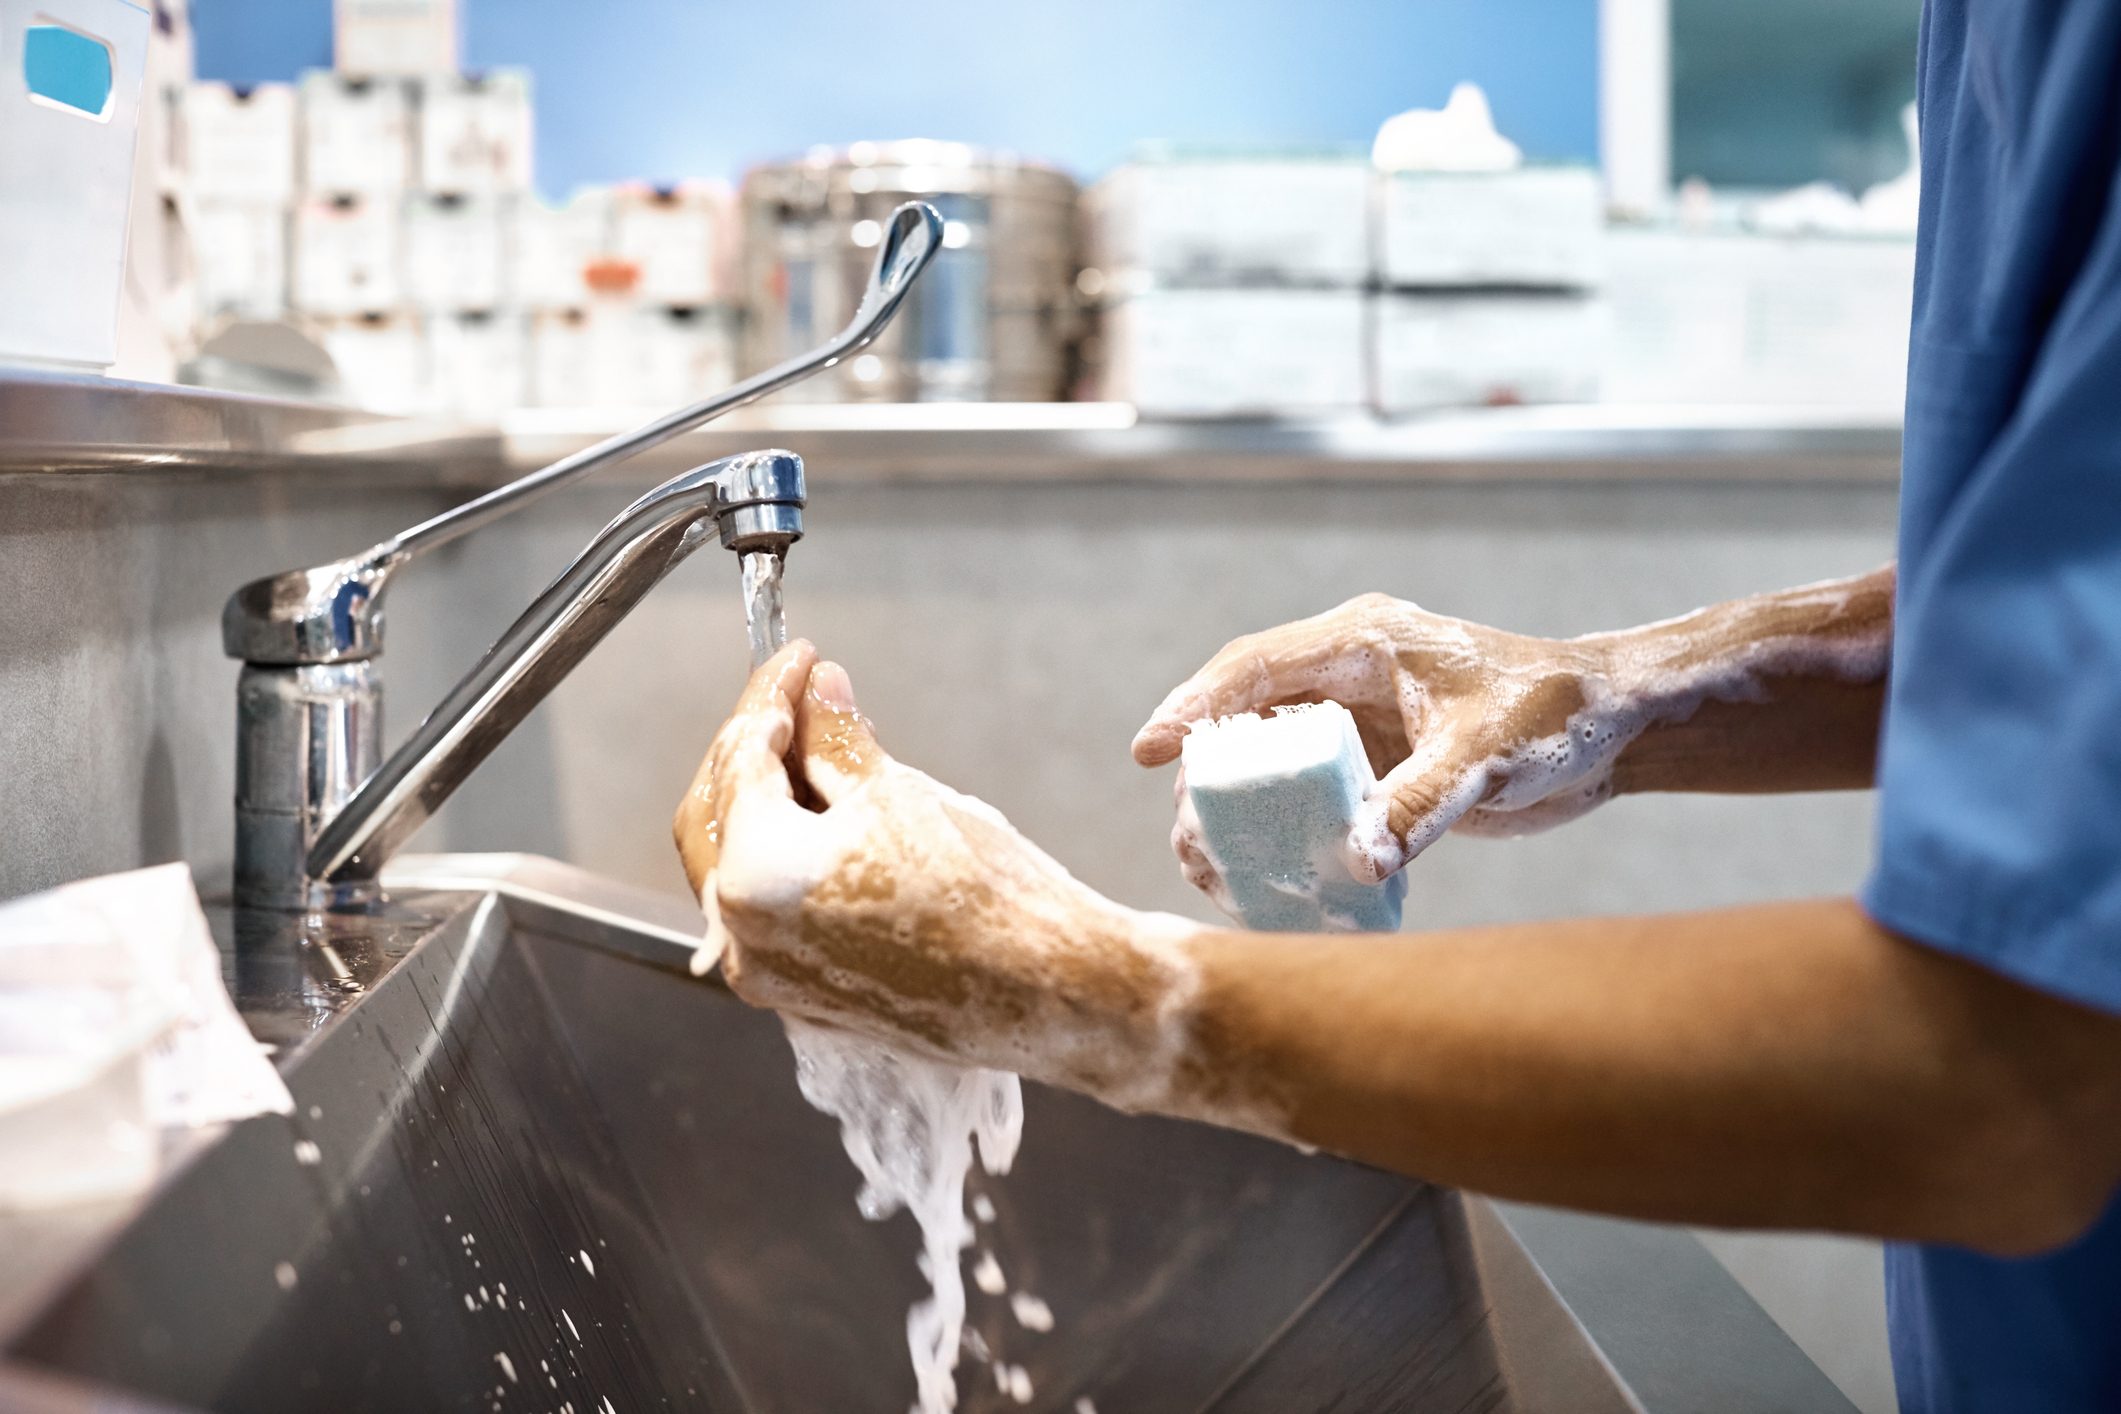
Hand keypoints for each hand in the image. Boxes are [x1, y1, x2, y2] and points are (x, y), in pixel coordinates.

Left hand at [675, 643, 1198, 1111]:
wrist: (1044, 988)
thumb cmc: (980, 895)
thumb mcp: (896, 791)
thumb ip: (836, 737)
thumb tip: (818, 690)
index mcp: (752, 877)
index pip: (741, 758)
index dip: (772, 695)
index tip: (801, 660)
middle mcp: (741, 936)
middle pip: (717, 813)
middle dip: (757, 747)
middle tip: (802, 699)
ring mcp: (767, 973)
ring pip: (738, 861)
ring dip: (771, 799)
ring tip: (829, 750)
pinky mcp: (801, 992)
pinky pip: (770, 906)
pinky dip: (788, 853)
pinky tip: (833, 816)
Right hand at [1134, 593, 1634, 883]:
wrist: (1614, 727)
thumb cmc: (1555, 712)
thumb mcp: (1487, 753)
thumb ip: (1419, 802)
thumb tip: (1356, 860)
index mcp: (1361, 644)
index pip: (1254, 668)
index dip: (1195, 706)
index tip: (1149, 749)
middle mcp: (1347, 678)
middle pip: (1247, 722)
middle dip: (1207, 779)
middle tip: (1188, 838)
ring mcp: (1359, 725)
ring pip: (1272, 765)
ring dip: (1240, 814)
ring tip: (1212, 870)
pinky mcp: (1379, 770)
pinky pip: (1313, 801)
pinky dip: (1288, 837)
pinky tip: (1272, 883)